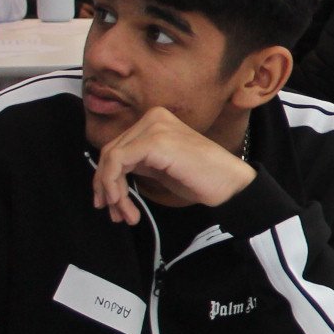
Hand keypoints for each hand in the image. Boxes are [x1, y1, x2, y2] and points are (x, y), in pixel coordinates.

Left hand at [92, 106, 254, 224]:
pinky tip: (125, 204)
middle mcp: (153, 118)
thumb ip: (137, 162)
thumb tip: (104, 177)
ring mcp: (154, 127)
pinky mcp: (154, 141)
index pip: (117, 147)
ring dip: (111, 191)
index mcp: (155, 121)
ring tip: (124, 215)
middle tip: (114, 213)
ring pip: (111, 159)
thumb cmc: (200, 178)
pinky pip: (118, 162)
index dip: (106, 177)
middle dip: (106, 187)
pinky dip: (114, 185)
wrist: (229, 184)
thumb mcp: (160, 167)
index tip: (110, 204)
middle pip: (110, 152)